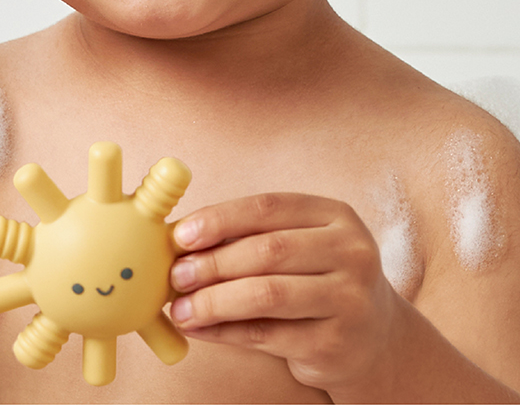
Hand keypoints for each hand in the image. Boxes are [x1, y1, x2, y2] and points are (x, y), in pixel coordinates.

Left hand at [169, 193, 400, 393]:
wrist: (376, 339)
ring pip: (267, 295)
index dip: (220, 218)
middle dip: (213, 262)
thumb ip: (250, 237)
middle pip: (267, 251)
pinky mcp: (338, 345)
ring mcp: (350, 301)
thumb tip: (182, 240)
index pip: (268, 208)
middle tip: (176, 274)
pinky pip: (268, 335)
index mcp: (337, 217)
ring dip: (214, 301)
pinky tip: (199, 329)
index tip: (181, 234)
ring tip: (180, 307)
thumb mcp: (298, 246)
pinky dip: (225, 331)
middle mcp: (352, 254)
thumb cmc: (317, 279)